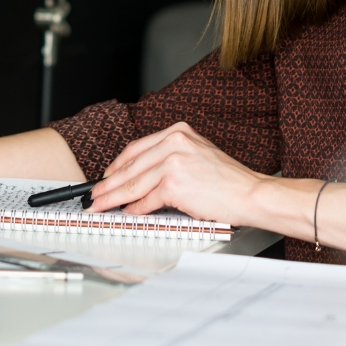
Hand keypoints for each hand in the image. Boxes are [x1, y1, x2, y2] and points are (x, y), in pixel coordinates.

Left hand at [85, 121, 265, 224]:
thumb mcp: (197, 155)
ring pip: (134, 184)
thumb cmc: (228, 180)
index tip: (106, 176)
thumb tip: (140, 177)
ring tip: (101, 206)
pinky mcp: (175, 184)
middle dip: (108, 184)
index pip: (136, 148)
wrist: (251, 193)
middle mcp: (174, 141)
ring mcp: (174, 162)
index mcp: (178, 131)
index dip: (117, 165)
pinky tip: (128, 213)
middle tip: (94, 195)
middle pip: (131, 166)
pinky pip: (147, 200)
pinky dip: (135, 209)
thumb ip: (169, 159)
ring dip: (114, 198)